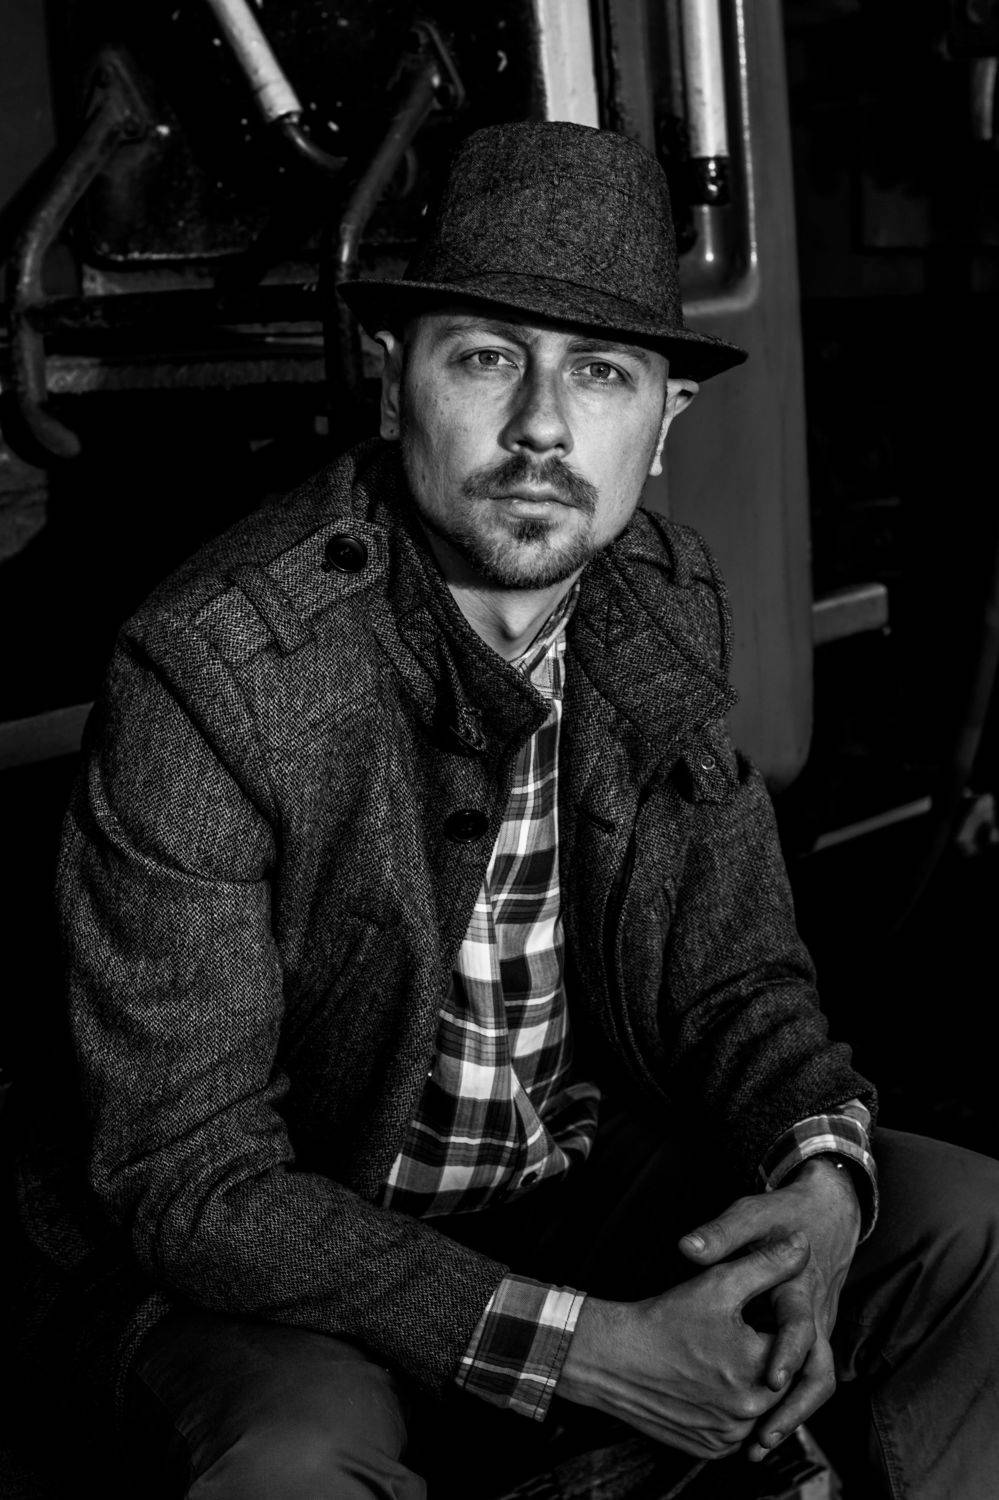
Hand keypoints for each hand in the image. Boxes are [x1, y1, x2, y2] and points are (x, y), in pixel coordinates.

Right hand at [557, 1235, 810, 1458]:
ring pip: (763, 1408)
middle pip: (781, 1380)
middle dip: (770, 1356)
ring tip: (727, 1357)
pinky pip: (739, 1430)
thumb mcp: (718, 1282)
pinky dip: (733, 1409)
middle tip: (741, 1335)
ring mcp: (730, 1436)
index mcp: (759, 1368)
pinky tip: (715, 1382)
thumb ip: (767, 1264)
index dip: (779, 1324)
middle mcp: (749, 1411)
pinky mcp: (712, 1449)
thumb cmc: (665, 1318)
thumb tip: (804, 1244)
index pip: (794, 1345)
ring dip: (755, 1386)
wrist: (613, 1359)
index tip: (757, 1313)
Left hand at [678, 1158, 860, 1460]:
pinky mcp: (813, 1340)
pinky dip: (788, 1405)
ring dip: (790, 1416)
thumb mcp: (751, 1215)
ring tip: (757, 1446)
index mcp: (801, 1289)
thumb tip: (688, 1247)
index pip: (798, 1328)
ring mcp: (819, 1332)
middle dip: (792, 1411)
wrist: (829, 1213)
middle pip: (817, 1375)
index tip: (769, 1379)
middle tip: (760, 1438)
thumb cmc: (784, 1213)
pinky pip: (807, 1380)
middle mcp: (817, 1317)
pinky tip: (759, 1428)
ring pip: (814, 1384)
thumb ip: (721, 1234)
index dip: (785, 1353)